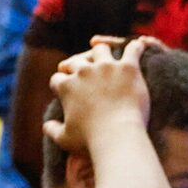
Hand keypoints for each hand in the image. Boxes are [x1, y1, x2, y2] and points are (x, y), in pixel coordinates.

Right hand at [44, 37, 150, 161]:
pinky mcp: (128, 67)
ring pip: (102, 49)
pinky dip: (136, 47)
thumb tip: (47, 126)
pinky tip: (140, 46)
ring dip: (102, 51)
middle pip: (76, 61)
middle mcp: (83, 71)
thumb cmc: (90, 141)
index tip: (63, 88)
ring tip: (107, 54)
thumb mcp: (64, 139)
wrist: (116, 137)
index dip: (60, 84)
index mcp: (66, 87)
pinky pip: (132, 49)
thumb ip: (53, 130)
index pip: (57, 79)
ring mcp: (107, 67)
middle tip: (81, 69)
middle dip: (76, 64)